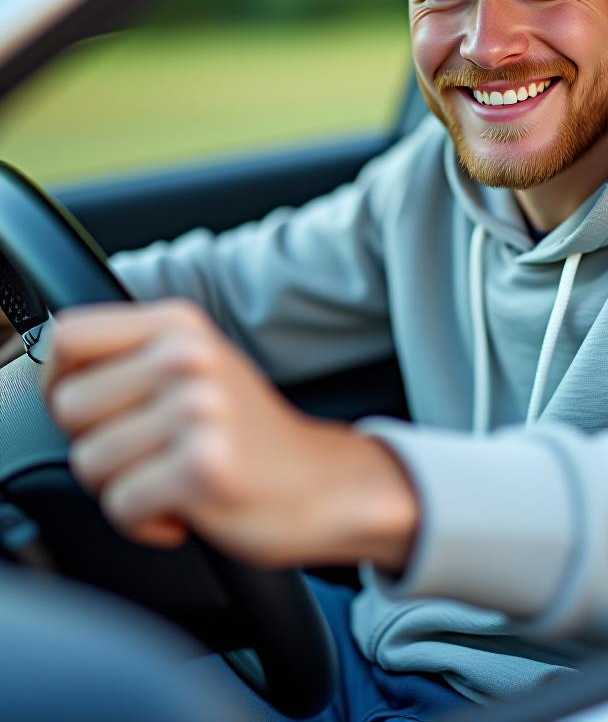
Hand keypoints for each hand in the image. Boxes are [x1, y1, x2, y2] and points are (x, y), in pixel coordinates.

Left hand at [40, 299, 417, 570]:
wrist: (324, 483)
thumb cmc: (247, 435)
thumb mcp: (194, 371)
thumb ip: (130, 361)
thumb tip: (43, 377)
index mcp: (182, 326)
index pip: (70, 335)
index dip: (61, 381)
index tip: (93, 411)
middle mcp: (190, 357)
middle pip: (68, 407)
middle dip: (98, 443)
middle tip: (154, 451)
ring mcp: (200, 409)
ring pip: (90, 462)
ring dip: (125, 486)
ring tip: (176, 476)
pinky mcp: (204, 467)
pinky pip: (121, 505)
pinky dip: (147, 522)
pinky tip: (189, 506)